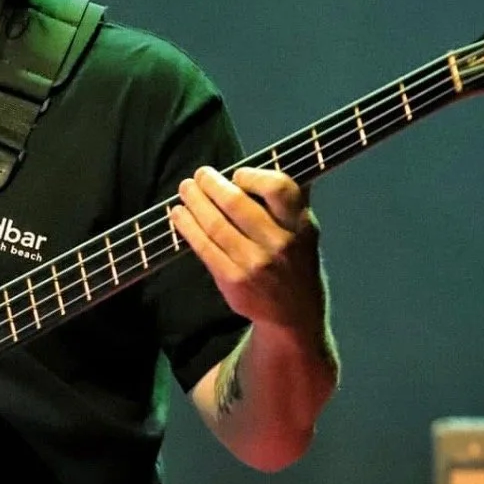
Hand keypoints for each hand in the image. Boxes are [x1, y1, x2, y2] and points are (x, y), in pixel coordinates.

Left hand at [171, 164, 326, 340]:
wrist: (294, 314)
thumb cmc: (295, 262)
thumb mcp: (304, 231)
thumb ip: (287, 202)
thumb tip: (256, 168)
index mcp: (300, 225)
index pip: (279, 188)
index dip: (252, 176)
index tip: (237, 174)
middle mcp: (280, 244)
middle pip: (237, 203)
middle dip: (212, 184)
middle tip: (200, 175)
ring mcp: (255, 264)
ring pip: (215, 224)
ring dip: (195, 202)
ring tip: (185, 189)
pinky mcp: (234, 281)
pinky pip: (204, 247)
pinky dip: (188, 227)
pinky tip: (179, 215)